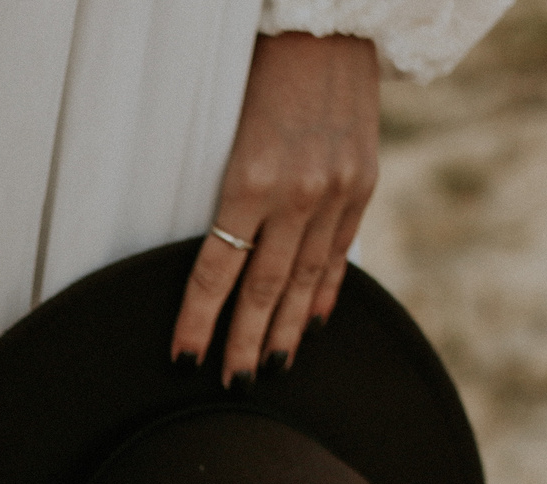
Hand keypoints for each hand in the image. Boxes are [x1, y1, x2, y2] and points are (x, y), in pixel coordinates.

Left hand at [171, 32, 380, 383]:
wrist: (328, 24)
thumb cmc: (258, 72)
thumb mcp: (225, 129)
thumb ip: (225, 193)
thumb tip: (211, 257)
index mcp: (250, 179)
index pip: (216, 271)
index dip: (198, 319)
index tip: (182, 356)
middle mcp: (298, 193)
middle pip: (262, 289)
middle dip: (243, 343)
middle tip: (230, 384)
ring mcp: (337, 192)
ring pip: (303, 280)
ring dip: (284, 330)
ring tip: (268, 369)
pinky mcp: (363, 185)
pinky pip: (339, 253)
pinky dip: (322, 292)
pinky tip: (309, 324)